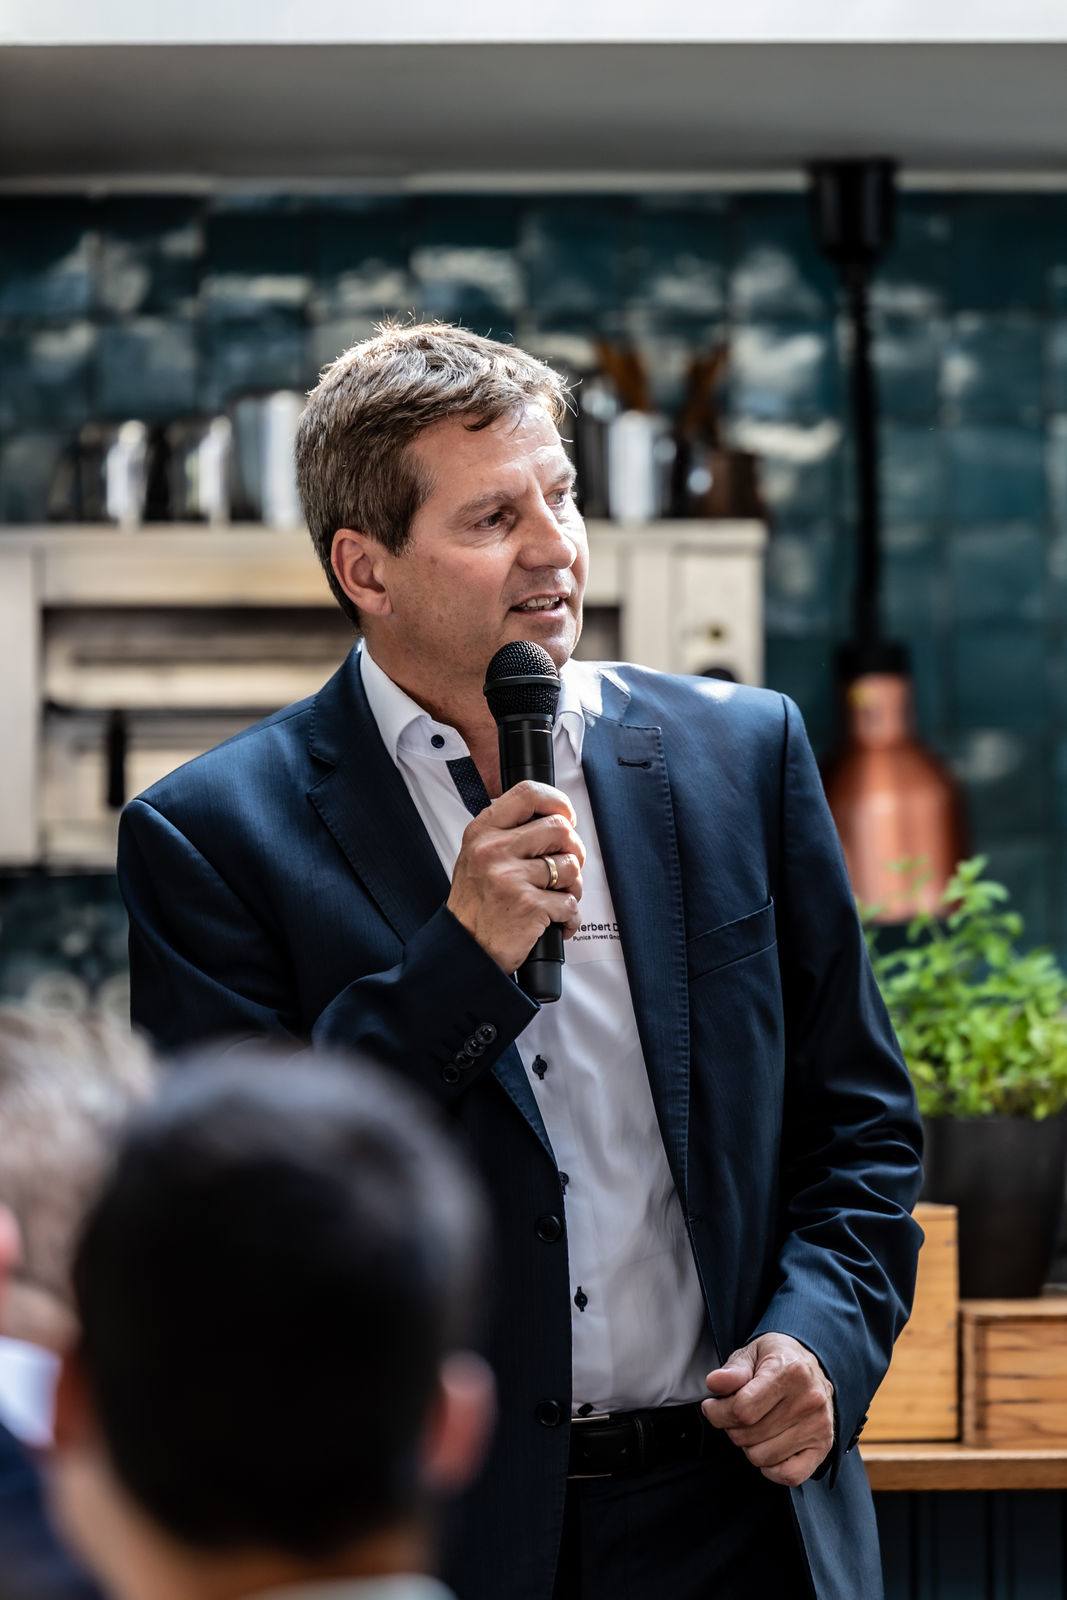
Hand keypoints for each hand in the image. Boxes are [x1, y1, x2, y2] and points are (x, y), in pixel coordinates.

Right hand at [446, 781, 584, 974]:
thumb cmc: (476, 905)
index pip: (528, 794)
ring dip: (573, 886)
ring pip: (570, 866)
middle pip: (560, 829)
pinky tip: (556, 922)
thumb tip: (557, 821)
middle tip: (566, 867)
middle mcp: (494, 850)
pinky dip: (570, 917)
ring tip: (557, 899)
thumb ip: (509, 834)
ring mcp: (510, 877)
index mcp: (483, 832)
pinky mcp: (529, 905)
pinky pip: (570, 903)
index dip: (558, 802)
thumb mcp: (477, 856)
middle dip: (573, 850)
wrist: (465, 949)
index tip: (567, 817)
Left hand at [701, 1332, 834, 1486]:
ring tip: (753, 1427)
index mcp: (790, 1371)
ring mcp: (819, 1426)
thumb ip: (733, 1370)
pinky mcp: (824, 1446)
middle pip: (749, 1435)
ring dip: (749, 1446)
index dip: (718, 1413)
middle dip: (731, 1428)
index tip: (712, 1407)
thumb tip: (715, 1383)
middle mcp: (809, 1399)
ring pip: (763, 1457)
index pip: (742, 1409)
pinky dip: (771, 1469)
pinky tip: (767, 1448)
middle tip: (735, 1415)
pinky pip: (790, 1476)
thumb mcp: (752, 1353)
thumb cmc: (778, 1360)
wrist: (812, 1367)